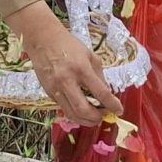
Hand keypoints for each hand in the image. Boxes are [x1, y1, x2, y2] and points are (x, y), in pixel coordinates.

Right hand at [14, 2, 120, 125]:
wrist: (43, 40)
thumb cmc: (69, 45)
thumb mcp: (90, 55)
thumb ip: (99, 76)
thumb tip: (106, 95)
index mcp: (82, 69)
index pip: (100, 93)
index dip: (112, 105)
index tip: (119, 110)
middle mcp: (67, 81)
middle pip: (83, 110)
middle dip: (97, 117)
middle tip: (104, 115)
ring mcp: (56, 88)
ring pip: (72, 114)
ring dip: (86, 120)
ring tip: (94, 118)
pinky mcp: (49, 93)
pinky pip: (64, 108)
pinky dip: (75, 113)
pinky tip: (82, 110)